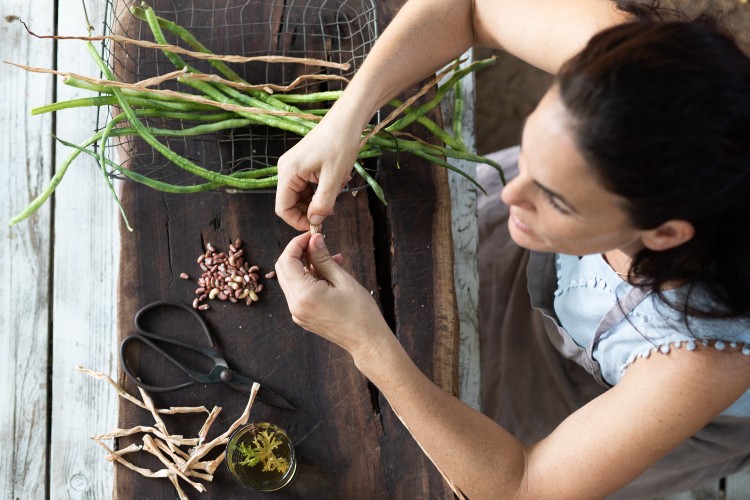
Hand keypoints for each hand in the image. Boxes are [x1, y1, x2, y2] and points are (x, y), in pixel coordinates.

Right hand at [275, 118, 360, 230]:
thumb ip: (322, 204)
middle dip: (311, 209)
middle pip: (291, 203)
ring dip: (318, 199)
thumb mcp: (333, 179)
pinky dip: (320, 189)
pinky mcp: (302, 164)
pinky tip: (335, 181)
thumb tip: (314, 223)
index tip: (318, 225)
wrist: (346, 120)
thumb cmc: (340, 144)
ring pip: (301, 195)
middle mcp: (285, 169)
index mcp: (288, 173)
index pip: (283, 209)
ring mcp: (293, 166)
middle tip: (332, 207)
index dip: (298, 221)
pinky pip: (306, 185)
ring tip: (337, 189)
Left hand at [275, 232, 389, 357]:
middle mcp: (295, 305)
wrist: (367, 341)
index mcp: (304, 294)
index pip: (287, 260)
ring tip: (331, 260)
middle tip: (318, 244)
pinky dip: (308, 279)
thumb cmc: (361, 312)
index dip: (297, 244)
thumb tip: (314, 239)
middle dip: (298, 252)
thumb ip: (323, 258)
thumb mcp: (343, 279)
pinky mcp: (302, 316)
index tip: (312, 236)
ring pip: (290, 280)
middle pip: (283, 269)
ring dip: (305, 265)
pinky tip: (328, 275)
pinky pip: (298, 292)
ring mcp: (297, 313)